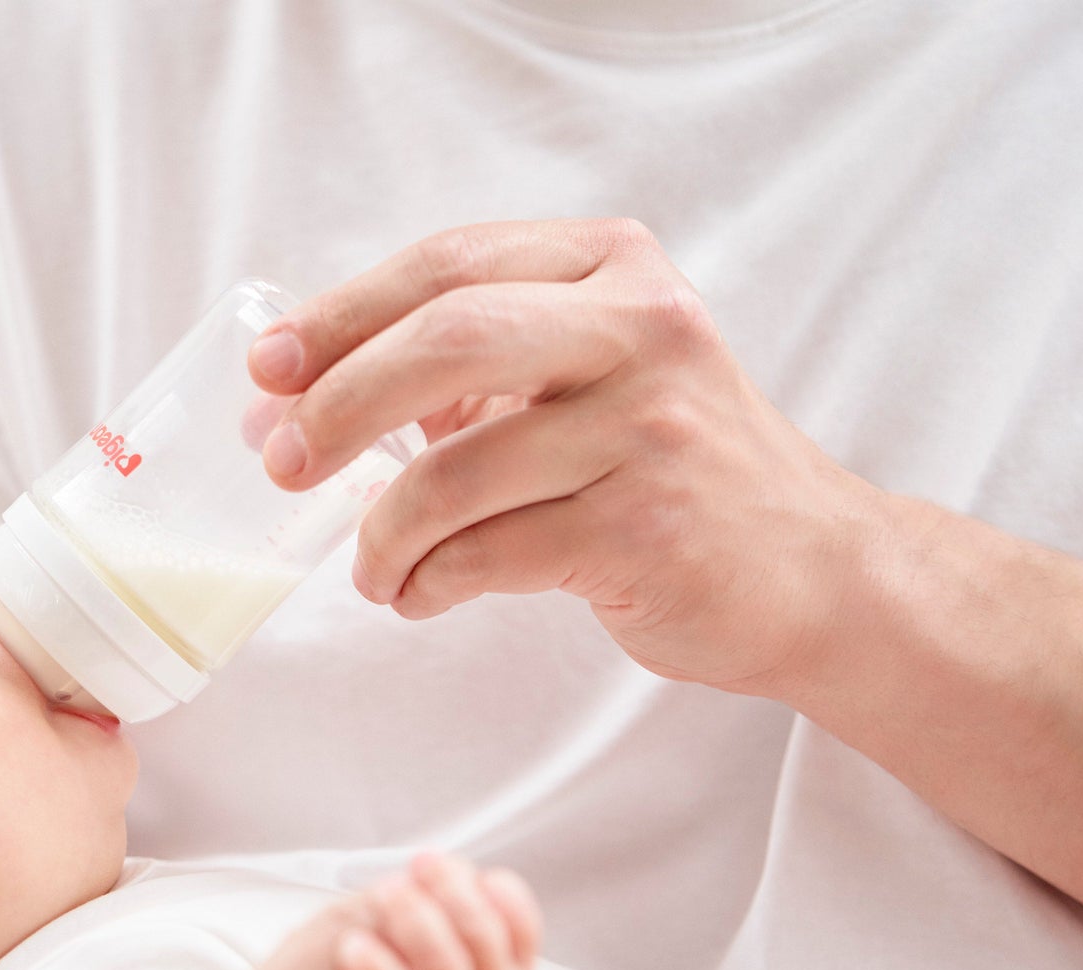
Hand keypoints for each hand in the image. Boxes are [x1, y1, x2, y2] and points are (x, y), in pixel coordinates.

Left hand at [248, 217, 889, 693]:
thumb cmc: (665, 468)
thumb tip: (292, 399)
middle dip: (341, 403)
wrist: (814, 569)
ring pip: (457, 471)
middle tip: (284, 464)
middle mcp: (643, 328)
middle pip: (448, 339)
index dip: (340, 315)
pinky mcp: (649, 525)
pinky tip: (420, 592)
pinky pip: (489, 553)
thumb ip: (459, 373)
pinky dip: (429, 580)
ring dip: (384, 533)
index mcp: (614, 267)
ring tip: (374, 567)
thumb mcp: (580, 380)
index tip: (268, 369)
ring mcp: (652, 426)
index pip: (448, 265)